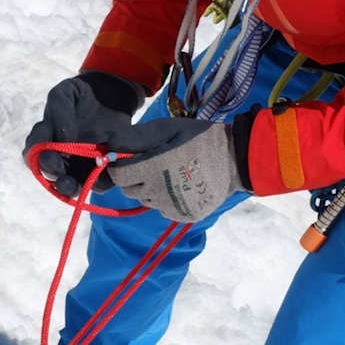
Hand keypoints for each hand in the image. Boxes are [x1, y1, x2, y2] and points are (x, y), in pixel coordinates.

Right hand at [23, 72, 144, 194]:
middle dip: (54, 177)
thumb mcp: (65, 93)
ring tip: (77, 185)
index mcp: (45, 138)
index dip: (39, 158)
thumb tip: (63, 139)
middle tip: (62, 175)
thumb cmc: (82, 94)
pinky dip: (99, 182)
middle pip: (49, 173)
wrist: (110, 95)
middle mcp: (58, 155)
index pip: (33, 153)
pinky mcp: (100, 169)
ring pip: (70, 183)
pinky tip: (104, 174)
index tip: (52, 156)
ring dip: (70, 187)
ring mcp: (78, 165)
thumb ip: (59, 112)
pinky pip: (98, 182)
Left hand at [105, 118, 244, 221]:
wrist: (235, 160)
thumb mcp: (168, 128)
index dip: (120, 166)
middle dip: (135, 177)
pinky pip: (163, 210)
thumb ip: (137, 137)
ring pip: (146, 201)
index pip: (118, 176)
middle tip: (153, 164)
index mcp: (154, 168)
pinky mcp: (183, 216)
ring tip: (170, 174)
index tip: (130, 159)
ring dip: (150, 189)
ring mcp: (172, 207)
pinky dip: (166, 201)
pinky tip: (181, 187)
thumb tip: (109, 146)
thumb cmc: (199, 138)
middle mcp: (160, 192)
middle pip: (130, 190)